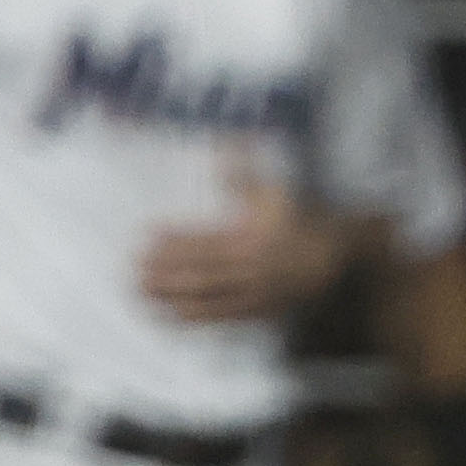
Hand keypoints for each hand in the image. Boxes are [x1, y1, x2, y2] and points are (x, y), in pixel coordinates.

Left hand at [135, 177, 340, 324]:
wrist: (330, 258)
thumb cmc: (297, 219)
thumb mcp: (274, 192)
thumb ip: (244, 176)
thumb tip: (222, 147)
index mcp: (252, 240)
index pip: (207, 242)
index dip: (177, 240)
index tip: (148, 236)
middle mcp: (250, 271)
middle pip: (202, 274)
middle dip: (166, 273)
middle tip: (134, 269)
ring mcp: (252, 296)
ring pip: (207, 299)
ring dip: (172, 297)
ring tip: (140, 291)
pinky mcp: (253, 313)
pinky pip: (219, 318)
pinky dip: (192, 319)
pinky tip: (167, 315)